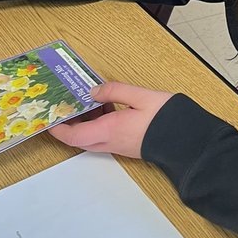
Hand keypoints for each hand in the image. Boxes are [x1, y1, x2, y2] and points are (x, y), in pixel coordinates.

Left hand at [49, 82, 172, 159]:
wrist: (188, 141)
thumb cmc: (167, 119)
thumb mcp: (140, 96)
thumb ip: (114, 91)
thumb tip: (93, 91)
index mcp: (110, 130)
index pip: (73, 136)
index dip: (58, 129)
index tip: (49, 118)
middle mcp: (111, 142)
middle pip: (79, 139)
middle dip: (68, 124)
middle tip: (64, 106)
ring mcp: (120, 146)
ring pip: (92, 138)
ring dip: (85, 122)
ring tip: (86, 100)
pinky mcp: (128, 145)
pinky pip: (105, 136)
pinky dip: (99, 123)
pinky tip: (106, 106)